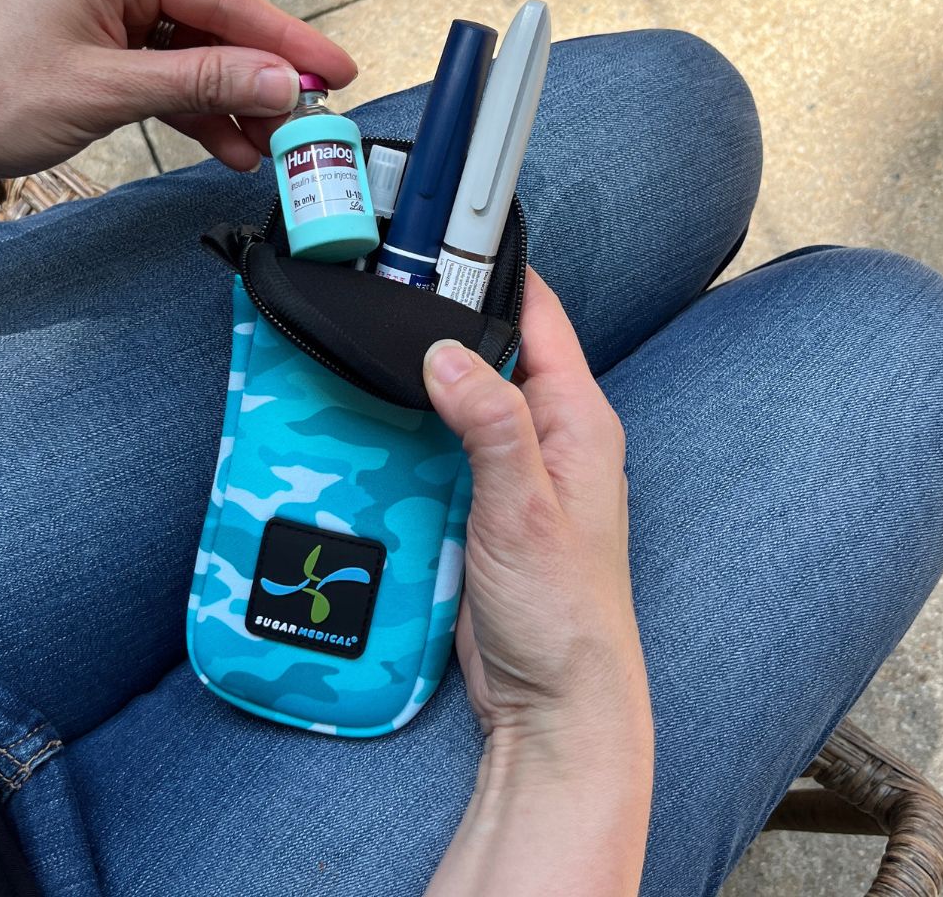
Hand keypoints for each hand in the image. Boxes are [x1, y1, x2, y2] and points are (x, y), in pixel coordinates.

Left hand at [0, 0, 355, 187]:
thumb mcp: (107, 88)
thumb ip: (202, 81)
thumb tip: (280, 81)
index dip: (287, 40)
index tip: (336, 70)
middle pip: (218, 26)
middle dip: (263, 81)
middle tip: (307, 121)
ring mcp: (111, 7)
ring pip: (200, 56)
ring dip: (236, 105)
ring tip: (272, 147)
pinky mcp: (107, 45)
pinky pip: (172, 75)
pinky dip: (202, 112)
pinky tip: (232, 145)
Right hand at [423, 269, 652, 896]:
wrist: (552, 698)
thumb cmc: (563, 611)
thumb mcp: (526, 508)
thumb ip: (493, 424)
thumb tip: (447, 353)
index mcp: (577, 420)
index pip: (540, 319)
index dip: (496, 275)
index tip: (446, 245)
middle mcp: (549, 436)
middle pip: (493, 355)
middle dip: (444, 329)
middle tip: (386, 301)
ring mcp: (514, 471)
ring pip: (462, 403)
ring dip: (422, 386)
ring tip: (365, 356)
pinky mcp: (483, 504)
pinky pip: (443, 451)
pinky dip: (412, 436)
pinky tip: (373, 428)